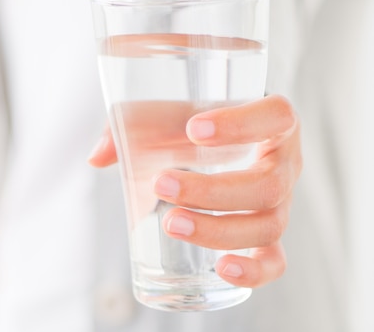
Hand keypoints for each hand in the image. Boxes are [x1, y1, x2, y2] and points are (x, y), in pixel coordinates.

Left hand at [88, 94, 300, 287]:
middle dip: (212, 191)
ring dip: (218, 229)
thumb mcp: (162, 111)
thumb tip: (97, 158)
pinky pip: (275, 260)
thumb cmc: (188, 121)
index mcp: (271, 121)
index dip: (241, 125)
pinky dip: (255, 271)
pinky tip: (222, 269)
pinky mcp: (267, 235)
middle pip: (268, 184)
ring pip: (268, 225)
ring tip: (170, 223)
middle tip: (162, 184)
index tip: (193, 129)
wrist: (208, 138)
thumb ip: (127, 126)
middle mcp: (284, 162)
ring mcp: (280, 202)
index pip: (277, 115)